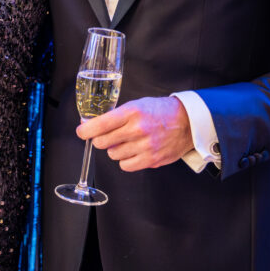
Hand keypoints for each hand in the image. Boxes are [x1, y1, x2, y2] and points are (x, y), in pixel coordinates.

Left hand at [76, 96, 193, 170]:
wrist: (187, 122)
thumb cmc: (160, 111)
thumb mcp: (138, 104)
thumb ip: (117, 115)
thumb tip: (93, 125)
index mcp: (133, 112)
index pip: (102, 124)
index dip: (86, 130)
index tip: (81, 132)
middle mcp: (138, 130)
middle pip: (103, 142)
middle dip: (100, 139)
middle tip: (106, 136)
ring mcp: (145, 146)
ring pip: (113, 154)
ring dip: (114, 149)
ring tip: (126, 141)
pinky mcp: (151, 160)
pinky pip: (125, 166)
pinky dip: (125, 160)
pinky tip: (132, 151)